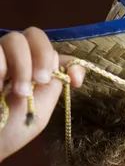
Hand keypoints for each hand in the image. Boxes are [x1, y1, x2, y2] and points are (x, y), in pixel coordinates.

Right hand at [0, 27, 85, 161]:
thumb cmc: (11, 130)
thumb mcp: (40, 110)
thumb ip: (51, 86)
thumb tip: (60, 62)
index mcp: (35, 70)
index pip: (56, 54)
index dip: (72, 62)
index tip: (76, 81)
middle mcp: (16, 59)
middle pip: (35, 35)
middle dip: (43, 56)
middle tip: (40, 80)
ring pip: (15, 40)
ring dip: (22, 66)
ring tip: (20, 93)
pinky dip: (1, 67)